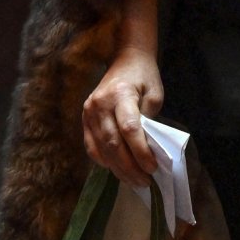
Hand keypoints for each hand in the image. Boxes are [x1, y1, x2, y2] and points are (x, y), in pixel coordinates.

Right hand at [82, 46, 162, 187]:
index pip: (129, 129)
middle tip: (145, 182)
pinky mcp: (84, 118)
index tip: (152, 167)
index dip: (140, 151)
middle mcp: (100, 104)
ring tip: (134, 181)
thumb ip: (149, 121)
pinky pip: (92, 146)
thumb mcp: (154, 94)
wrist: (126, 58)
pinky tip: (117, 170)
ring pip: (102, 149)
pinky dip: (104, 161)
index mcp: (120, 94)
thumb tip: (147, 151)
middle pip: (113, 143)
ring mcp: (89, 111)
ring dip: (118, 169)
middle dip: (130, 167)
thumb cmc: (144, 76)